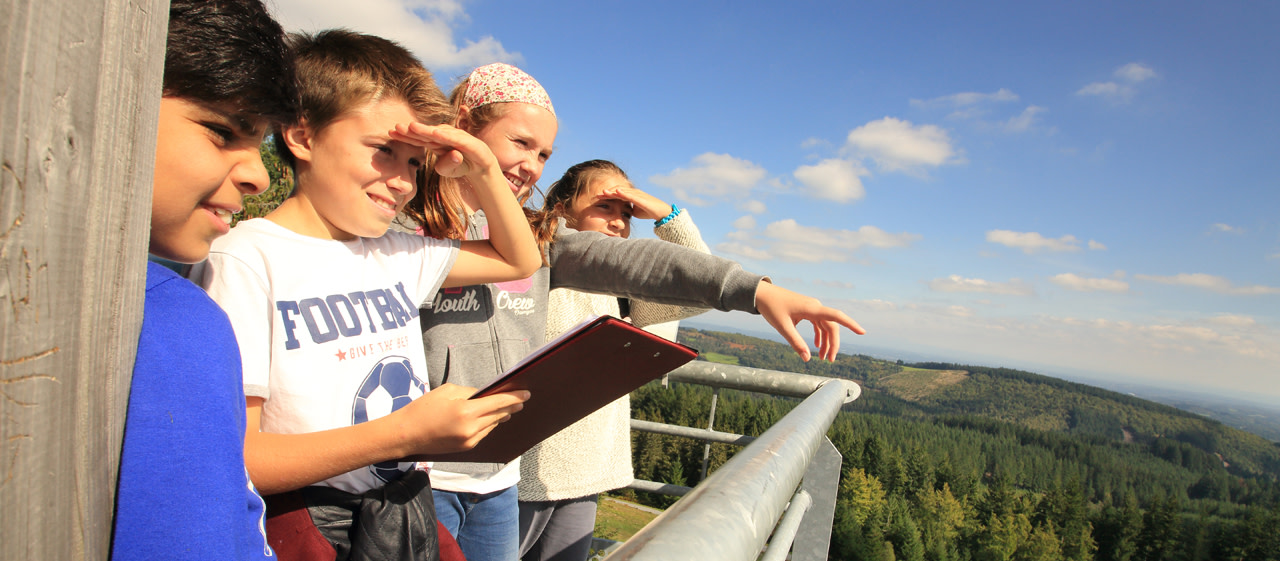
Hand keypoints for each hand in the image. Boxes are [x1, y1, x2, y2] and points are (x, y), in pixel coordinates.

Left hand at [390, 123, 497, 179]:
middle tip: (397, 126)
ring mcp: (459, 139)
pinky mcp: (471, 143)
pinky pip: (457, 139)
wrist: (483, 167)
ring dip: (427, 129)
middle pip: (427, 133)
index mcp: (437, 143)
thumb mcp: (449, 171)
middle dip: (412, 130)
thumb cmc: (462, 166)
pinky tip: (436, 133)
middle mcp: (447, 138)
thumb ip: (444, 167)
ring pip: (441, 133)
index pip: (419, 139)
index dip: (406, 135)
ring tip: (412, 127)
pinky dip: (446, 135)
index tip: (391, 132)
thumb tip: (441, 165)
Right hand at [390, 383, 528, 454]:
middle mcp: (470, 428)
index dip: (514, 397)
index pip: (498, 403)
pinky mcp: (465, 448)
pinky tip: (492, 418)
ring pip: (492, 425)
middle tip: (521, 399)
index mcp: (466, 412)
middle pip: (499, 415)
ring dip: (500, 416)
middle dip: (511, 407)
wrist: (406, 435)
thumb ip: (469, 393)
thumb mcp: (446, 392)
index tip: (526, 393)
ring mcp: (469, 440)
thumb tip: (485, 395)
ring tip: (509, 408)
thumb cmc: (422, 409)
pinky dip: (488, 424)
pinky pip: (483, 433)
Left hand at [595, 186, 671, 220]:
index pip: (617, 194)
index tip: (598, 197)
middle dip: (607, 193)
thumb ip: (629, 210)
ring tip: (603, 192)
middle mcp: (633, 192)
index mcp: (631, 195)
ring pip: (622, 191)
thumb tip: (622, 213)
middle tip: (597, 195)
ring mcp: (637, 194)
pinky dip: (622, 193)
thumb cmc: (649, 211)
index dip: (608, 195)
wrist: (661, 212)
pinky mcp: (641, 198)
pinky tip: (616, 192)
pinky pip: (630, 194)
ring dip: (612, 191)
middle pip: (617, 191)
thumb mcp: (636, 211)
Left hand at [754, 282, 864, 361]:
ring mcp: (812, 308)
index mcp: (812, 308)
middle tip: (829, 361)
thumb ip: (796, 343)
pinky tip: (817, 346)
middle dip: (833, 344)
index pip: (836, 317)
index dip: (851, 324)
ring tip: (822, 358)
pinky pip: (819, 323)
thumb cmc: (771, 307)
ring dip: (826, 342)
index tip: (862, 332)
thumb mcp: (783, 327)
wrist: (762, 293)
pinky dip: (820, 335)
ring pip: (826, 326)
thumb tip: (807, 359)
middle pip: (832, 326)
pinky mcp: (806, 310)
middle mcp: (815, 307)